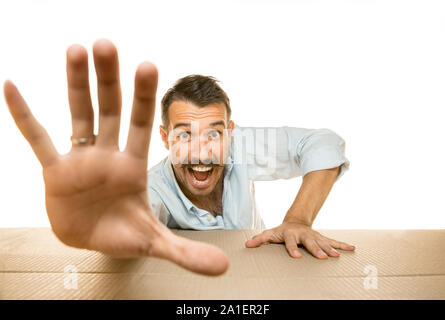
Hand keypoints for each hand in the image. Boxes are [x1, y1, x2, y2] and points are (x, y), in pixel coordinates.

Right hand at [3, 39, 228, 275]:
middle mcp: (108, 155)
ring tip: (74, 49)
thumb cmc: (124, 234)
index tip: (147, 64)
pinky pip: (37, 138)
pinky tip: (12, 86)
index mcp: (132, 166)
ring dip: (74, 84)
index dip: (143, 97)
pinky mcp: (54, 171)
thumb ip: (185, 252)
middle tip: (106, 43)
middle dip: (108, 79)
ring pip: (78, 114)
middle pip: (109, 110)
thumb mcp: (154, 243)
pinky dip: (25, 115)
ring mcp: (80, 159)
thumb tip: (222, 268)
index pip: (140, 124)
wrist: (93, 241)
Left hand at [245, 221, 354, 258]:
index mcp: (290, 234)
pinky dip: (343, 245)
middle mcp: (304, 234)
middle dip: (316, 250)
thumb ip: (259, 239)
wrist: (295, 221)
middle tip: (322, 257)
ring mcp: (314, 236)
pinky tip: (352, 248)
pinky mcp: (322, 237)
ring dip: (331, 249)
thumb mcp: (270, 233)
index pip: (291, 242)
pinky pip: (333, 241)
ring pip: (323, 242)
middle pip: (310, 242)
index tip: (296, 257)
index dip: (292, 249)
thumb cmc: (281, 231)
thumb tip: (247, 244)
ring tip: (337, 256)